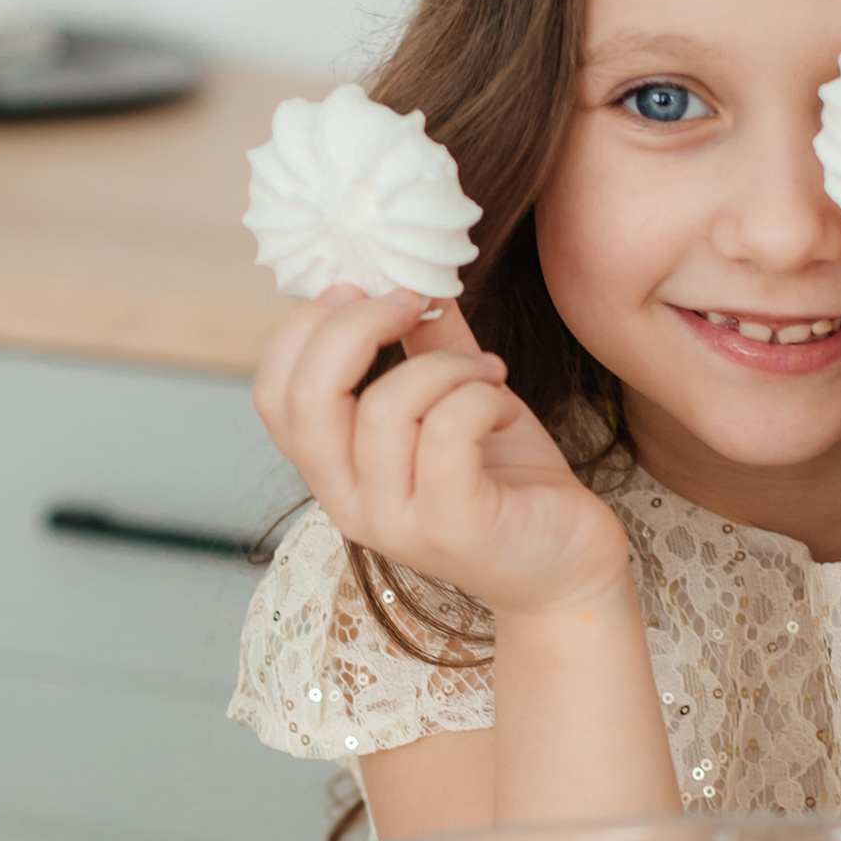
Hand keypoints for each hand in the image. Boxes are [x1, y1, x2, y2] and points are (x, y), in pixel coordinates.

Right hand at [252, 288, 629, 616]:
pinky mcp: (453, 528)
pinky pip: (447, 433)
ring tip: (486, 372)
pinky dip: (479, 397)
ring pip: (387, 408)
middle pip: (308, 398)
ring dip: (445, 366)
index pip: (274, 396)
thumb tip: (412, 273)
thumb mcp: (457, 402)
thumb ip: (426, 346)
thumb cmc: (509, 486)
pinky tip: (502, 402)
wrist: (566, 567)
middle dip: (357, 327)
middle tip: (414, 305)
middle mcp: (349, 505)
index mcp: (335, 473)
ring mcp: (397, 523)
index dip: (308, 328)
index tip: (365, 289)